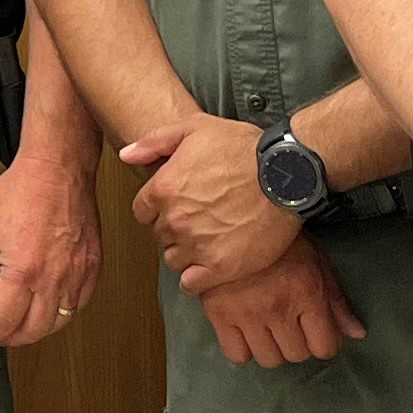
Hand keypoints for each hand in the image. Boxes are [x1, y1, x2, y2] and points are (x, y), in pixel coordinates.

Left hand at [0, 148, 101, 346]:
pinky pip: (81, 303)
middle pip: (35, 329)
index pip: (6, 320)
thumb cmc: (21, 191)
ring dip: (40, 330)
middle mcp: (54, 278)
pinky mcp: (93, 266)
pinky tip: (52, 308)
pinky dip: (66, 313)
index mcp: (24, 271)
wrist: (57, 169)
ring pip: (61, 321)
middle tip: (1, 335)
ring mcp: (78, 274)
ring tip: (23, 326)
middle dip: (15, 338)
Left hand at [124, 116, 299, 290]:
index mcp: (163, 188)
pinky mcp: (222, 266)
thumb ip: (154, 142)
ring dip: (186, 252)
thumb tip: (125, 155)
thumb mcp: (194, 128)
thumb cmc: (243, 148)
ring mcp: (198, 245)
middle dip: (174, 228)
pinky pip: (192, 284)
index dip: (158, 207)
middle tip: (199, 219)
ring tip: (208, 240)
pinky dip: (195, 279)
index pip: (142, 211)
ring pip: (174, 258)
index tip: (177, 204)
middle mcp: (176, 220)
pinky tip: (207, 267)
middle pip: (160, 234)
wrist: (287, 173)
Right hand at [199, 240, 365, 366]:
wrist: (233, 216)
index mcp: (307, 294)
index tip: (315, 330)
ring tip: (267, 327)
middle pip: (296, 355)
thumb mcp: (316, 261)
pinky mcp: (218, 314)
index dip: (323, 342)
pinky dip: (243, 349)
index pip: (324, 347)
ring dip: (272, 348)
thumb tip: (357, 334)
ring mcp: (246, 313)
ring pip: (268, 359)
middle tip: (289, 323)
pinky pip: (236, 354)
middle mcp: (278, 308)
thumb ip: (336, 300)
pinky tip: (245, 331)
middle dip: (298, 342)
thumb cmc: (281, 239)